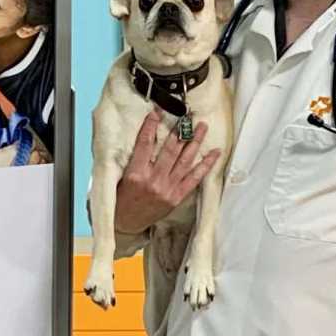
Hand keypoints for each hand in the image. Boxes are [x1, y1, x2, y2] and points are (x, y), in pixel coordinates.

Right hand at [114, 110, 221, 234]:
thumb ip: (133, 159)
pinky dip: (205, 165)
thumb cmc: (122, 198)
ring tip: (202, 126)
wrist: (126, 223)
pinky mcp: (177, 197)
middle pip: (170, 150)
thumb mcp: (120, 177)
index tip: (157, 111)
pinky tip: (214, 153)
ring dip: (195, 142)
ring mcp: (167, 189)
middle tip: (188, 115)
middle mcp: (153, 180)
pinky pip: (194, 179)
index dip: (151, 126)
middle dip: (179, 130)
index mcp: (136, 174)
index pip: (145, 144)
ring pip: (185, 161)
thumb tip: (144, 135)